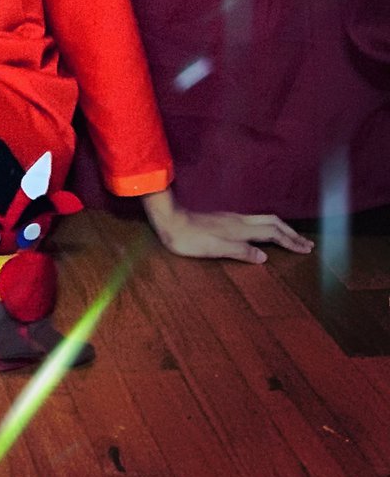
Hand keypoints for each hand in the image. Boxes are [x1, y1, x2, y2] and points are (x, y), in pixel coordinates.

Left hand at [140, 189, 314, 262]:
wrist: (169, 221)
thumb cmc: (189, 239)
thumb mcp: (214, 249)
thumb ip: (240, 251)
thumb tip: (264, 258)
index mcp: (240, 229)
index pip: (273, 234)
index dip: (291, 242)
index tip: (307, 249)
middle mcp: (239, 221)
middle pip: (273, 223)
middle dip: (291, 234)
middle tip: (307, 244)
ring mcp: (232, 218)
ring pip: (264, 220)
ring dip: (281, 228)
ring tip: (292, 237)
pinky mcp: (224, 219)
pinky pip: (254, 221)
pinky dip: (268, 226)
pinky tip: (263, 232)